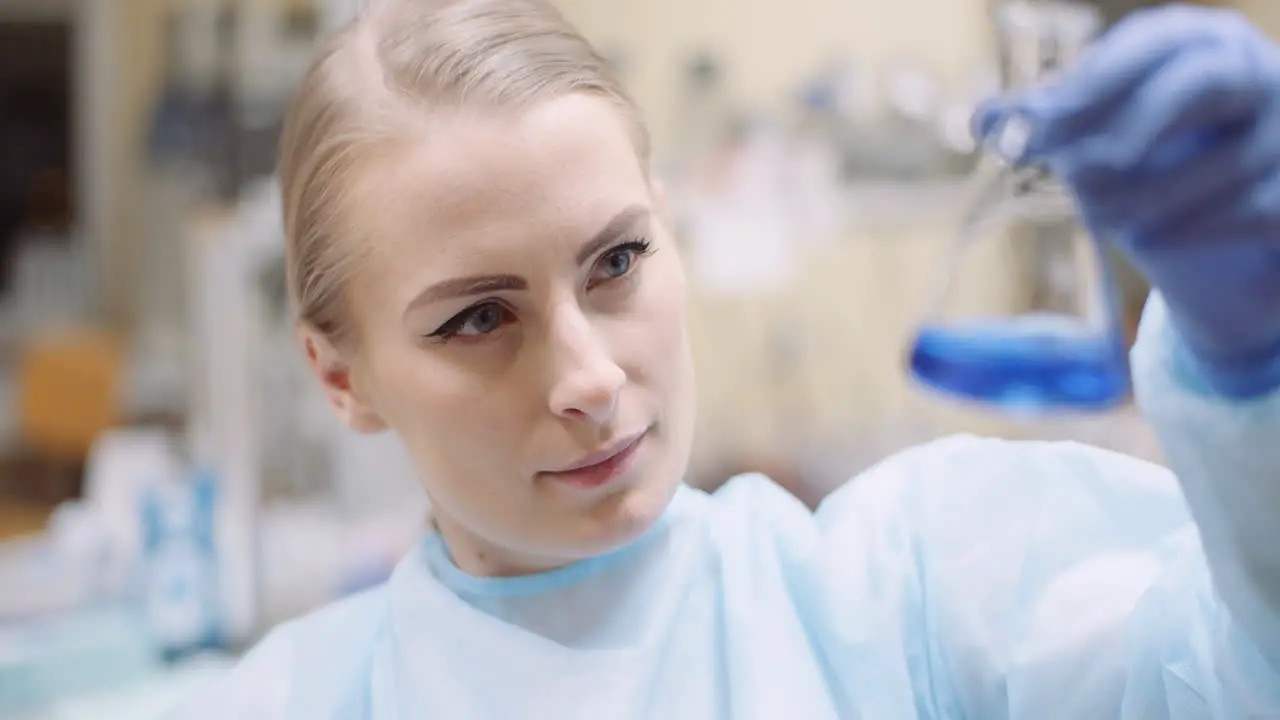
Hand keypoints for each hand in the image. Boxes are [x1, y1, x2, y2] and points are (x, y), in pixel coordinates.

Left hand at [977, 5, 1279, 398]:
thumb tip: (985, 118)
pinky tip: (1153, 241)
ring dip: (1153, 194)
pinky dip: (1191, 229)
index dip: (1098, 80)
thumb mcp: (1090, 152)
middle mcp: (1259, 75)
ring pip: (1229, 156)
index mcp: (1200, 46)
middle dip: (1135, 124)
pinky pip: (1252, 210)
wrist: (1217, 263)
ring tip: (1103, 218)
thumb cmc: (1149, 184)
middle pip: (1206, 78)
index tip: (1040, 123)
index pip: (1156, 40)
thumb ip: (1044, 130)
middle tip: (1077, 171)